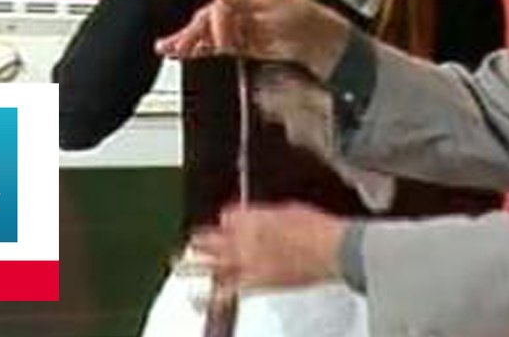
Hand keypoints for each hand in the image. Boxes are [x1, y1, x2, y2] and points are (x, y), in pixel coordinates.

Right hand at [155, 0, 352, 80]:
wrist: (322, 42)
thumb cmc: (305, 16)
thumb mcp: (273, 2)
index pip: (219, 3)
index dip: (211, 18)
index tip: (205, 30)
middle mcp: (242, 8)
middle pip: (210, 18)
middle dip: (192, 32)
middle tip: (177, 45)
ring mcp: (242, 26)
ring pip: (209, 33)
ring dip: (189, 41)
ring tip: (168, 48)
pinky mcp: (243, 44)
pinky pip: (217, 46)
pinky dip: (201, 49)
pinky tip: (185, 53)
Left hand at [190, 204, 346, 288]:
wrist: (331, 249)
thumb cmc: (316, 227)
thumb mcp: (290, 210)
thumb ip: (266, 214)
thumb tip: (255, 216)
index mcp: (253, 216)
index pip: (228, 216)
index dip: (227, 220)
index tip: (226, 222)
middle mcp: (243, 237)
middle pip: (213, 238)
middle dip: (202, 240)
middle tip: (191, 240)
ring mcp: (246, 261)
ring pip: (212, 262)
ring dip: (194, 263)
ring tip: (178, 263)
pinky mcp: (254, 282)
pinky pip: (227, 290)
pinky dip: (211, 294)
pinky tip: (198, 298)